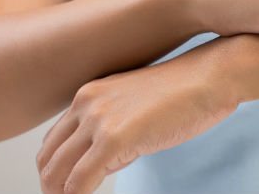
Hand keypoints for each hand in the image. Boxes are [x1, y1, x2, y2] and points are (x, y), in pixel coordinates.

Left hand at [35, 41, 239, 193]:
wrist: (211, 76)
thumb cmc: (187, 91)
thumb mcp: (137, 105)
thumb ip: (114, 127)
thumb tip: (104, 162)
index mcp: (89, 95)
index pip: (54, 142)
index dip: (57, 170)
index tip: (69, 188)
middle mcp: (86, 104)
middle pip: (47, 158)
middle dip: (53, 187)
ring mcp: (99, 121)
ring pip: (56, 174)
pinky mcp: (115, 139)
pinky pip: (79, 183)